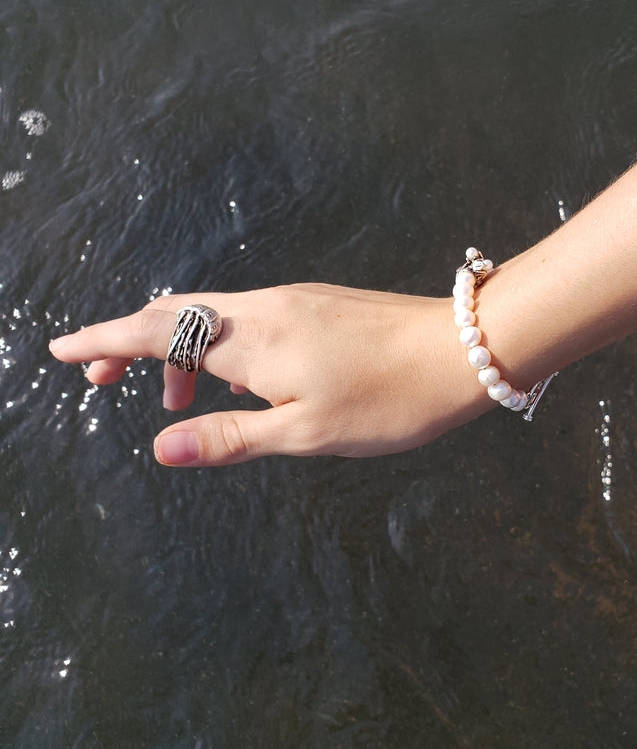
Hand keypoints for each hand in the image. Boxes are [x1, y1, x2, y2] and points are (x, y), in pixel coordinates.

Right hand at [49, 284, 484, 466]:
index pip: (156, 333)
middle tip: (98, 380)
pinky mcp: (316, 304)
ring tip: (174, 401)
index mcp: (251, 339)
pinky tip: (238, 382)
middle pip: (174, 313)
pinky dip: (218, 345)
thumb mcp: (305, 433)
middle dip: (128, 343)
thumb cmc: (389, 400)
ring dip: (177, 350)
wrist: (463, 349)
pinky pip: (245, 316)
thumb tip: (160, 448)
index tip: (61, 351)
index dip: (103, 342)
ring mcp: (292, 300)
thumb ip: (229, 437)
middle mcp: (263, 308)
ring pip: (211, 315)